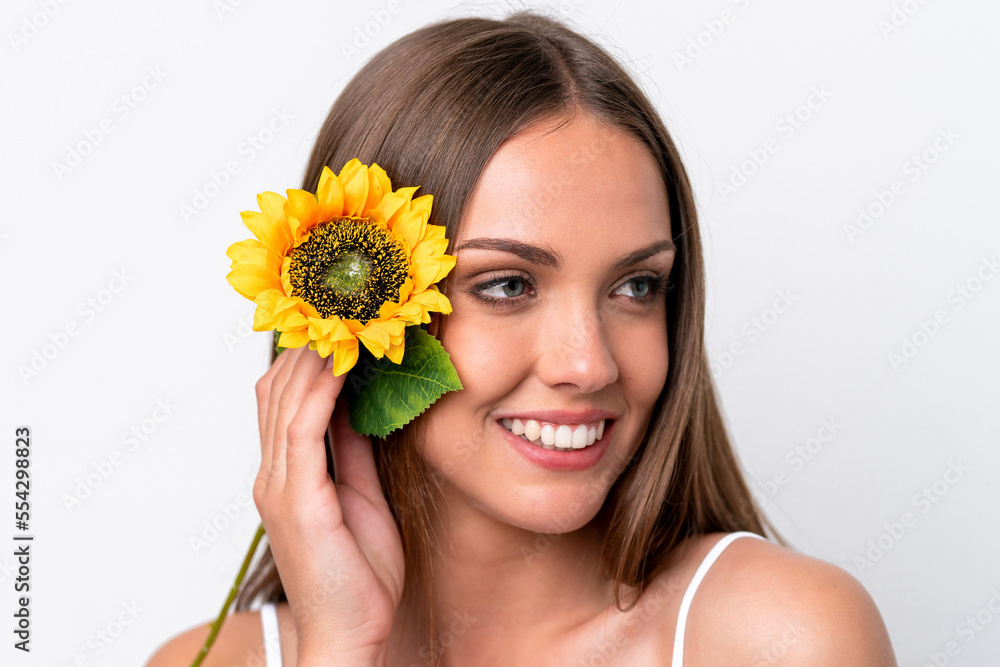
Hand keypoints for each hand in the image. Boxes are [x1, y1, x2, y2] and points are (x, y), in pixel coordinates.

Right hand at [253, 345, 403, 661]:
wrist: (350, 634)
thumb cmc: (358, 575)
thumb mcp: (360, 497)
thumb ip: (352, 452)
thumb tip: (359, 407)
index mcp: (287, 476)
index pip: (283, 400)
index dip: (306, 359)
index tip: (339, 323)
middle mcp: (274, 475)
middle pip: (277, 391)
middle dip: (308, 346)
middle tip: (340, 307)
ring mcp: (281, 486)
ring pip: (286, 401)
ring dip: (315, 357)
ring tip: (343, 317)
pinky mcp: (298, 499)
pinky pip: (304, 428)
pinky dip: (321, 390)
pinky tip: (343, 362)